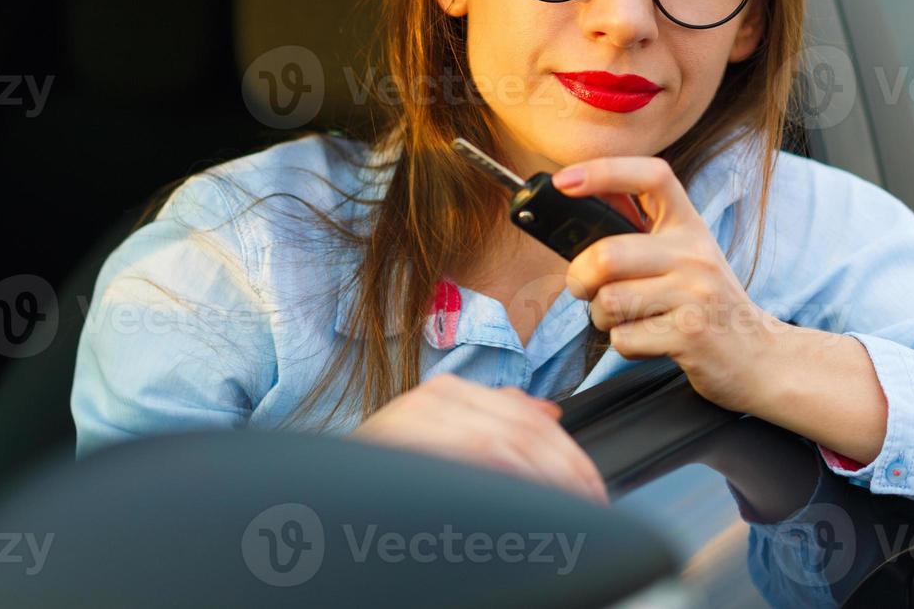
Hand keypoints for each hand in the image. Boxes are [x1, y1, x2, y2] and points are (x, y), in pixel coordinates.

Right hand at [345, 373, 607, 504]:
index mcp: (447, 394)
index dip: (569, 457)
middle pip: (524, 431)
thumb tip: (550, 416)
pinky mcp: (408, 447)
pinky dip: (512, 490)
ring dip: (548, 486)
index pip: (528, 419)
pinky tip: (531, 514)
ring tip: (571, 519)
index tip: (594, 491)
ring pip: (507, 446)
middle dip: (567, 473)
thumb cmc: (384, 486)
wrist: (320, 506)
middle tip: (592, 509)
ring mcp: (418, 419)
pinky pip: (477, 461)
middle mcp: (434, 398)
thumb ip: (493, 421)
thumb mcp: (444, 442)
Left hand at [552, 156, 785, 413]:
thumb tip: (579, 208)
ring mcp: (696, 294)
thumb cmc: (706, 304)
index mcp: (690, 226)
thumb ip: (641, 234)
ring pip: (609, 301)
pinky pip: (624, 339)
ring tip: (627, 319)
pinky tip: (649, 341)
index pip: (651, 176)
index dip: (604, 171)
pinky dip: (625, 345)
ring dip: (602, 318)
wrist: (760, 356)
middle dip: (580, 278)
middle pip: (607, 254)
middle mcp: (695, 253)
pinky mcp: (691, 335)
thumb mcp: (685, 256)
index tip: (565, 182)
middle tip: (584, 289)